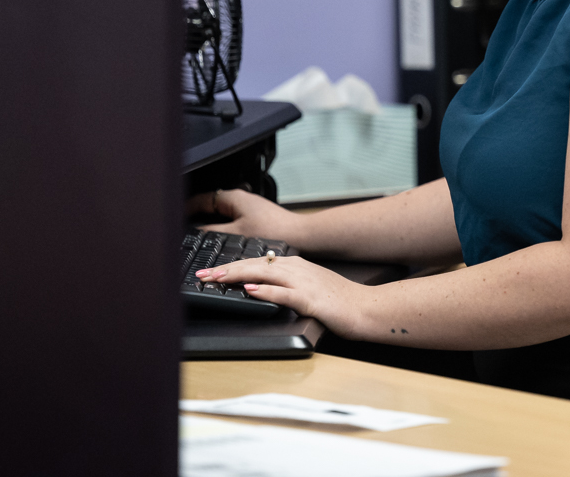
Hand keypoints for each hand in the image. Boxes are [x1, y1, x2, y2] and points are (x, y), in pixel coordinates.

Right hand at [187, 188, 298, 242]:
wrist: (298, 235)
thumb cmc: (272, 230)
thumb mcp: (236, 234)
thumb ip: (212, 231)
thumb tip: (195, 232)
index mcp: (232, 197)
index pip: (200, 199)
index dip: (185, 209)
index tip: (174, 218)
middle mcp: (238, 198)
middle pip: (208, 204)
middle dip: (194, 215)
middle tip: (181, 229)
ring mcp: (246, 206)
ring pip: (218, 212)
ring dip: (207, 221)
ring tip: (195, 235)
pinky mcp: (253, 216)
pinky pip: (228, 218)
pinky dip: (219, 225)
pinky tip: (217, 238)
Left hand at [197, 255, 366, 337]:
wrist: (366, 307)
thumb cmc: (339, 301)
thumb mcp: (309, 286)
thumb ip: (286, 282)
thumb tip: (259, 283)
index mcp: (295, 266)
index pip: (256, 262)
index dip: (232, 266)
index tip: (211, 272)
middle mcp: (297, 269)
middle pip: (255, 265)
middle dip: (226, 269)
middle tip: (203, 275)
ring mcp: (304, 283)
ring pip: (264, 274)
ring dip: (237, 276)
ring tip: (216, 279)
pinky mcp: (311, 299)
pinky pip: (284, 293)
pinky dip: (265, 290)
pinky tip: (250, 289)